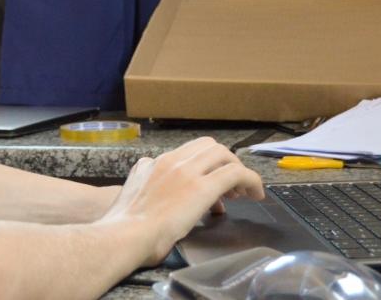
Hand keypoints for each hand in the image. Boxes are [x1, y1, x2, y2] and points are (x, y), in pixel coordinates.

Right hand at [98, 137, 263, 264]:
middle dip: (225, 163)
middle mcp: (171, 161)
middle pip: (209, 147)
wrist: (125, 235)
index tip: (212, 185)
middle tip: (231, 187)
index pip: (189, 152)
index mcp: (153, 163)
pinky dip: (251, 180)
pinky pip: (236, 173)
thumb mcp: (131, 192)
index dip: (206, 165)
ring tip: (244, 192)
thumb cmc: (124, 226)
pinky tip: (256, 194)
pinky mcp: (202, 188)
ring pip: (224, 155)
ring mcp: (187, 172)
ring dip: (238, 170)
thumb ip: (144, 179)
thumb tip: (154, 182)